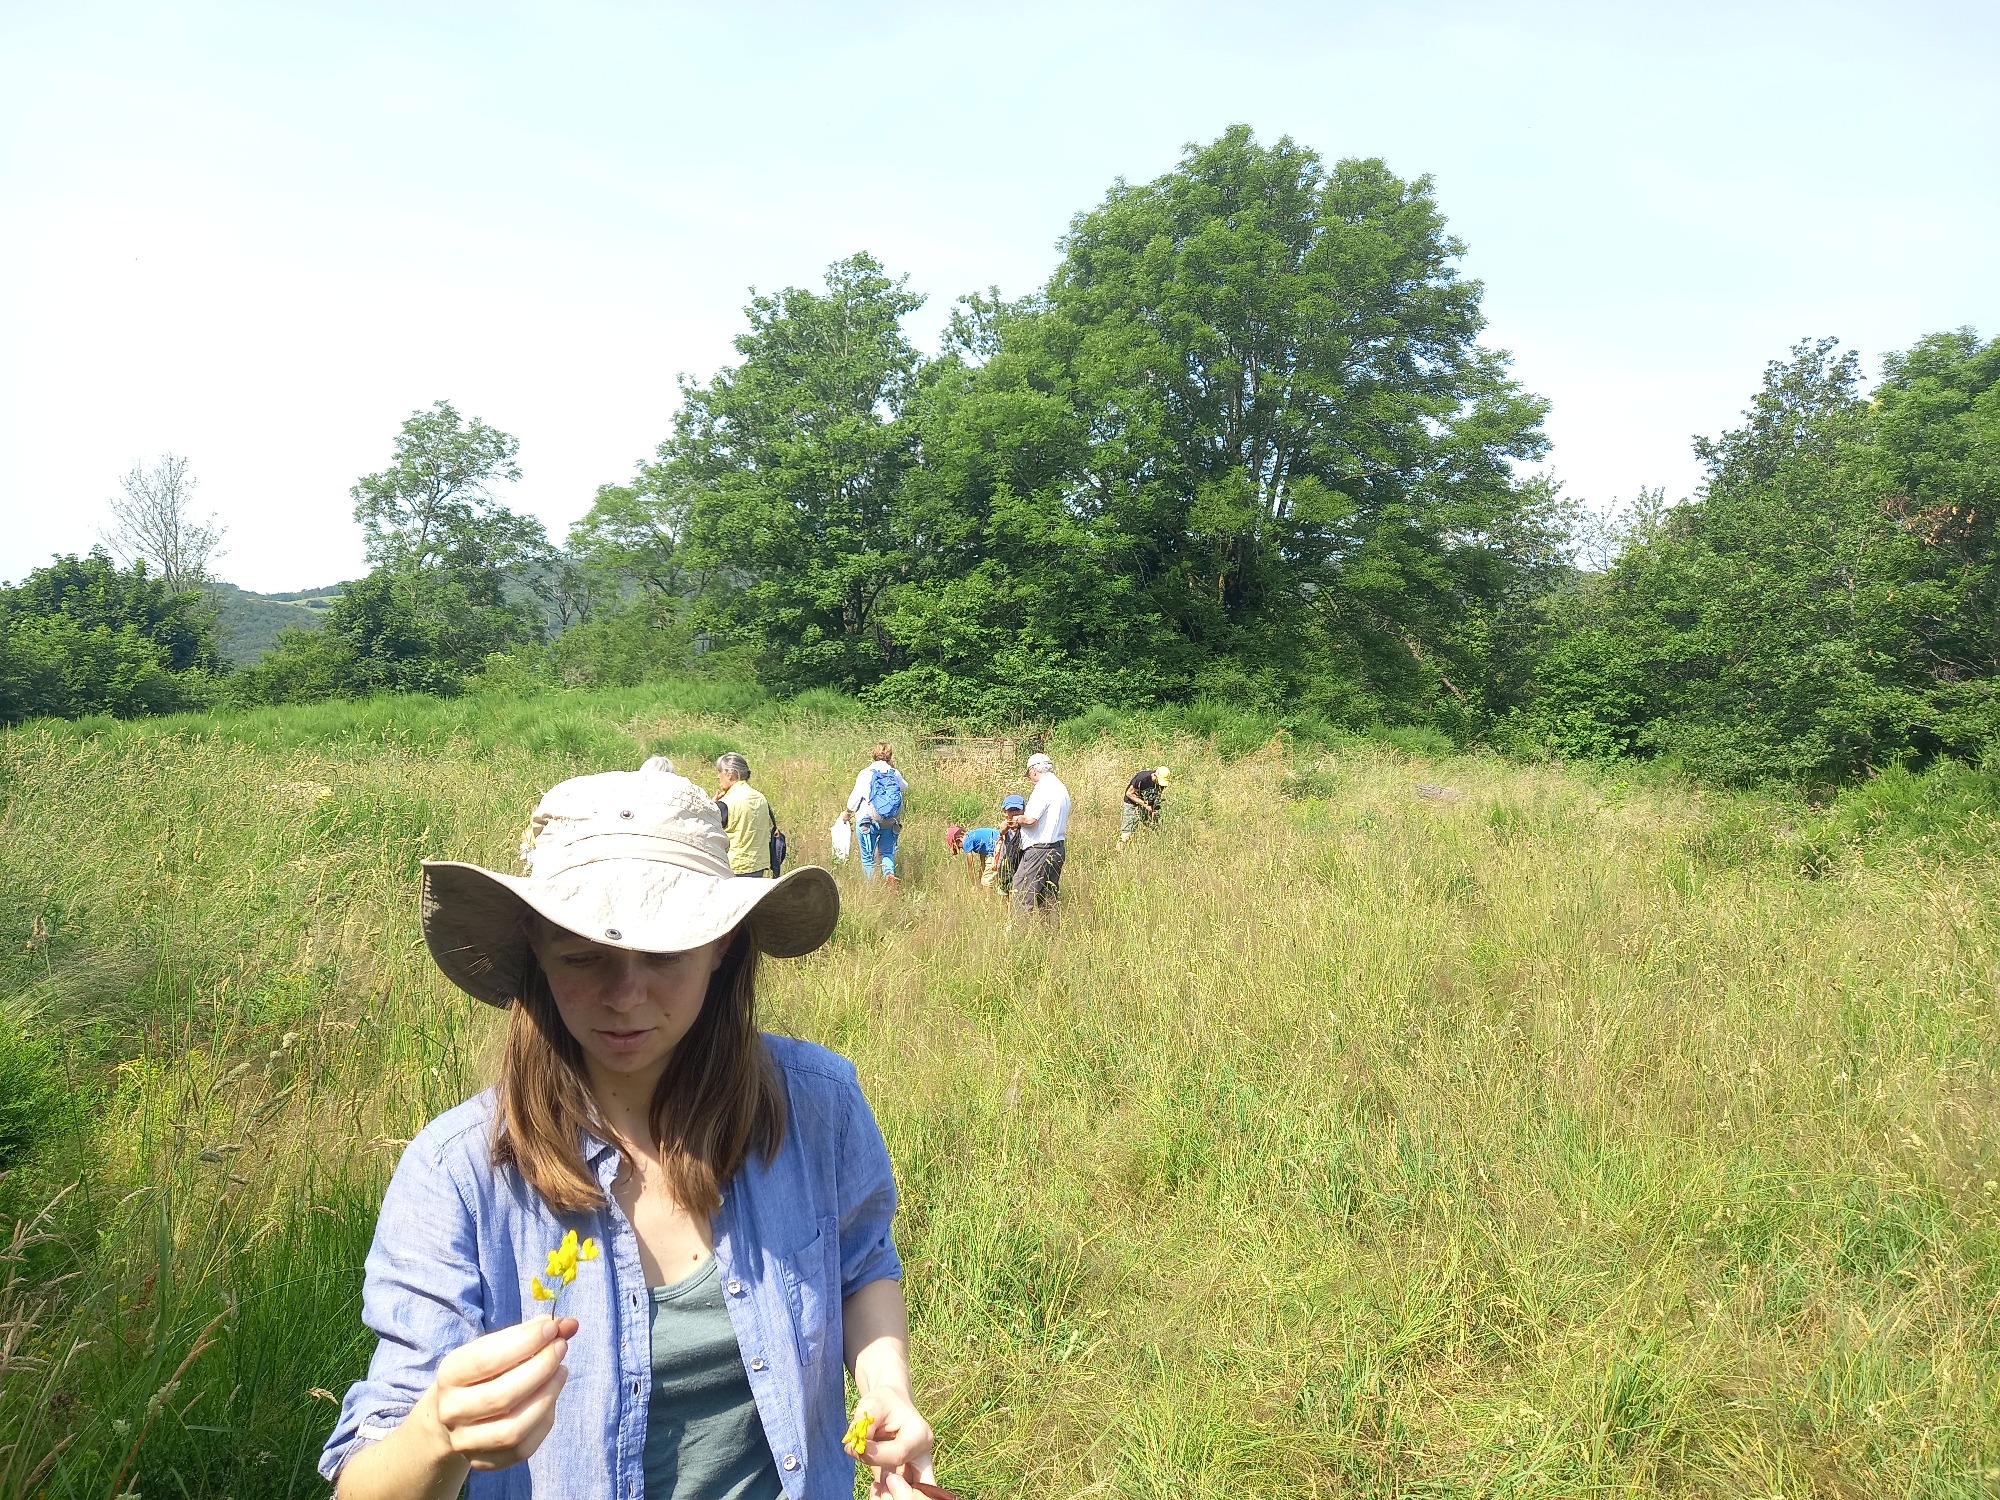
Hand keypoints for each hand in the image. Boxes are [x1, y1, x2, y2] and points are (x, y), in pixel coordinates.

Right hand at [427, 1316, 577, 1471]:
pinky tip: (551, 1397)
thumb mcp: (496, 1346)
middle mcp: (452, 1411)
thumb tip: (570, 1324)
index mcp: (449, 1375)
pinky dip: (545, 1419)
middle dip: (541, 1368)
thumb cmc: (483, 1371)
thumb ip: (530, 1333)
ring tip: (561, 1371)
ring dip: (547, 1396)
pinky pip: (523, 1448)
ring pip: (513, 1429)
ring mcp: (466, 1441)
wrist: (454, 1413)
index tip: (553, 1328)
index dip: (526, 1342)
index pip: (488, 1360)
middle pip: (502, 1396)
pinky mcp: (485, 1462)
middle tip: (561, 1347)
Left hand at [848, 1388, 937, 1498]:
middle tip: (871, 1482)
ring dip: (889, 1492)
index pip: (898, 1455)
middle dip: (888, 1484)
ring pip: (910, 1492)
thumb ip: (863, 1425)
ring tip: (873, 1487)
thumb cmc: (882, 1402)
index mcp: (920, 1434)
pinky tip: (876, 1488)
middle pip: (909, 1480)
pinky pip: (903, 1492)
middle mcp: (923, 1454)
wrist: (891, 1403)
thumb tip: (854, 1447)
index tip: (855, 1448)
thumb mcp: (871, 1405)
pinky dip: (888, 1493)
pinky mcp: (909, 1475)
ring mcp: (918, 1467)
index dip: (873, 1455)